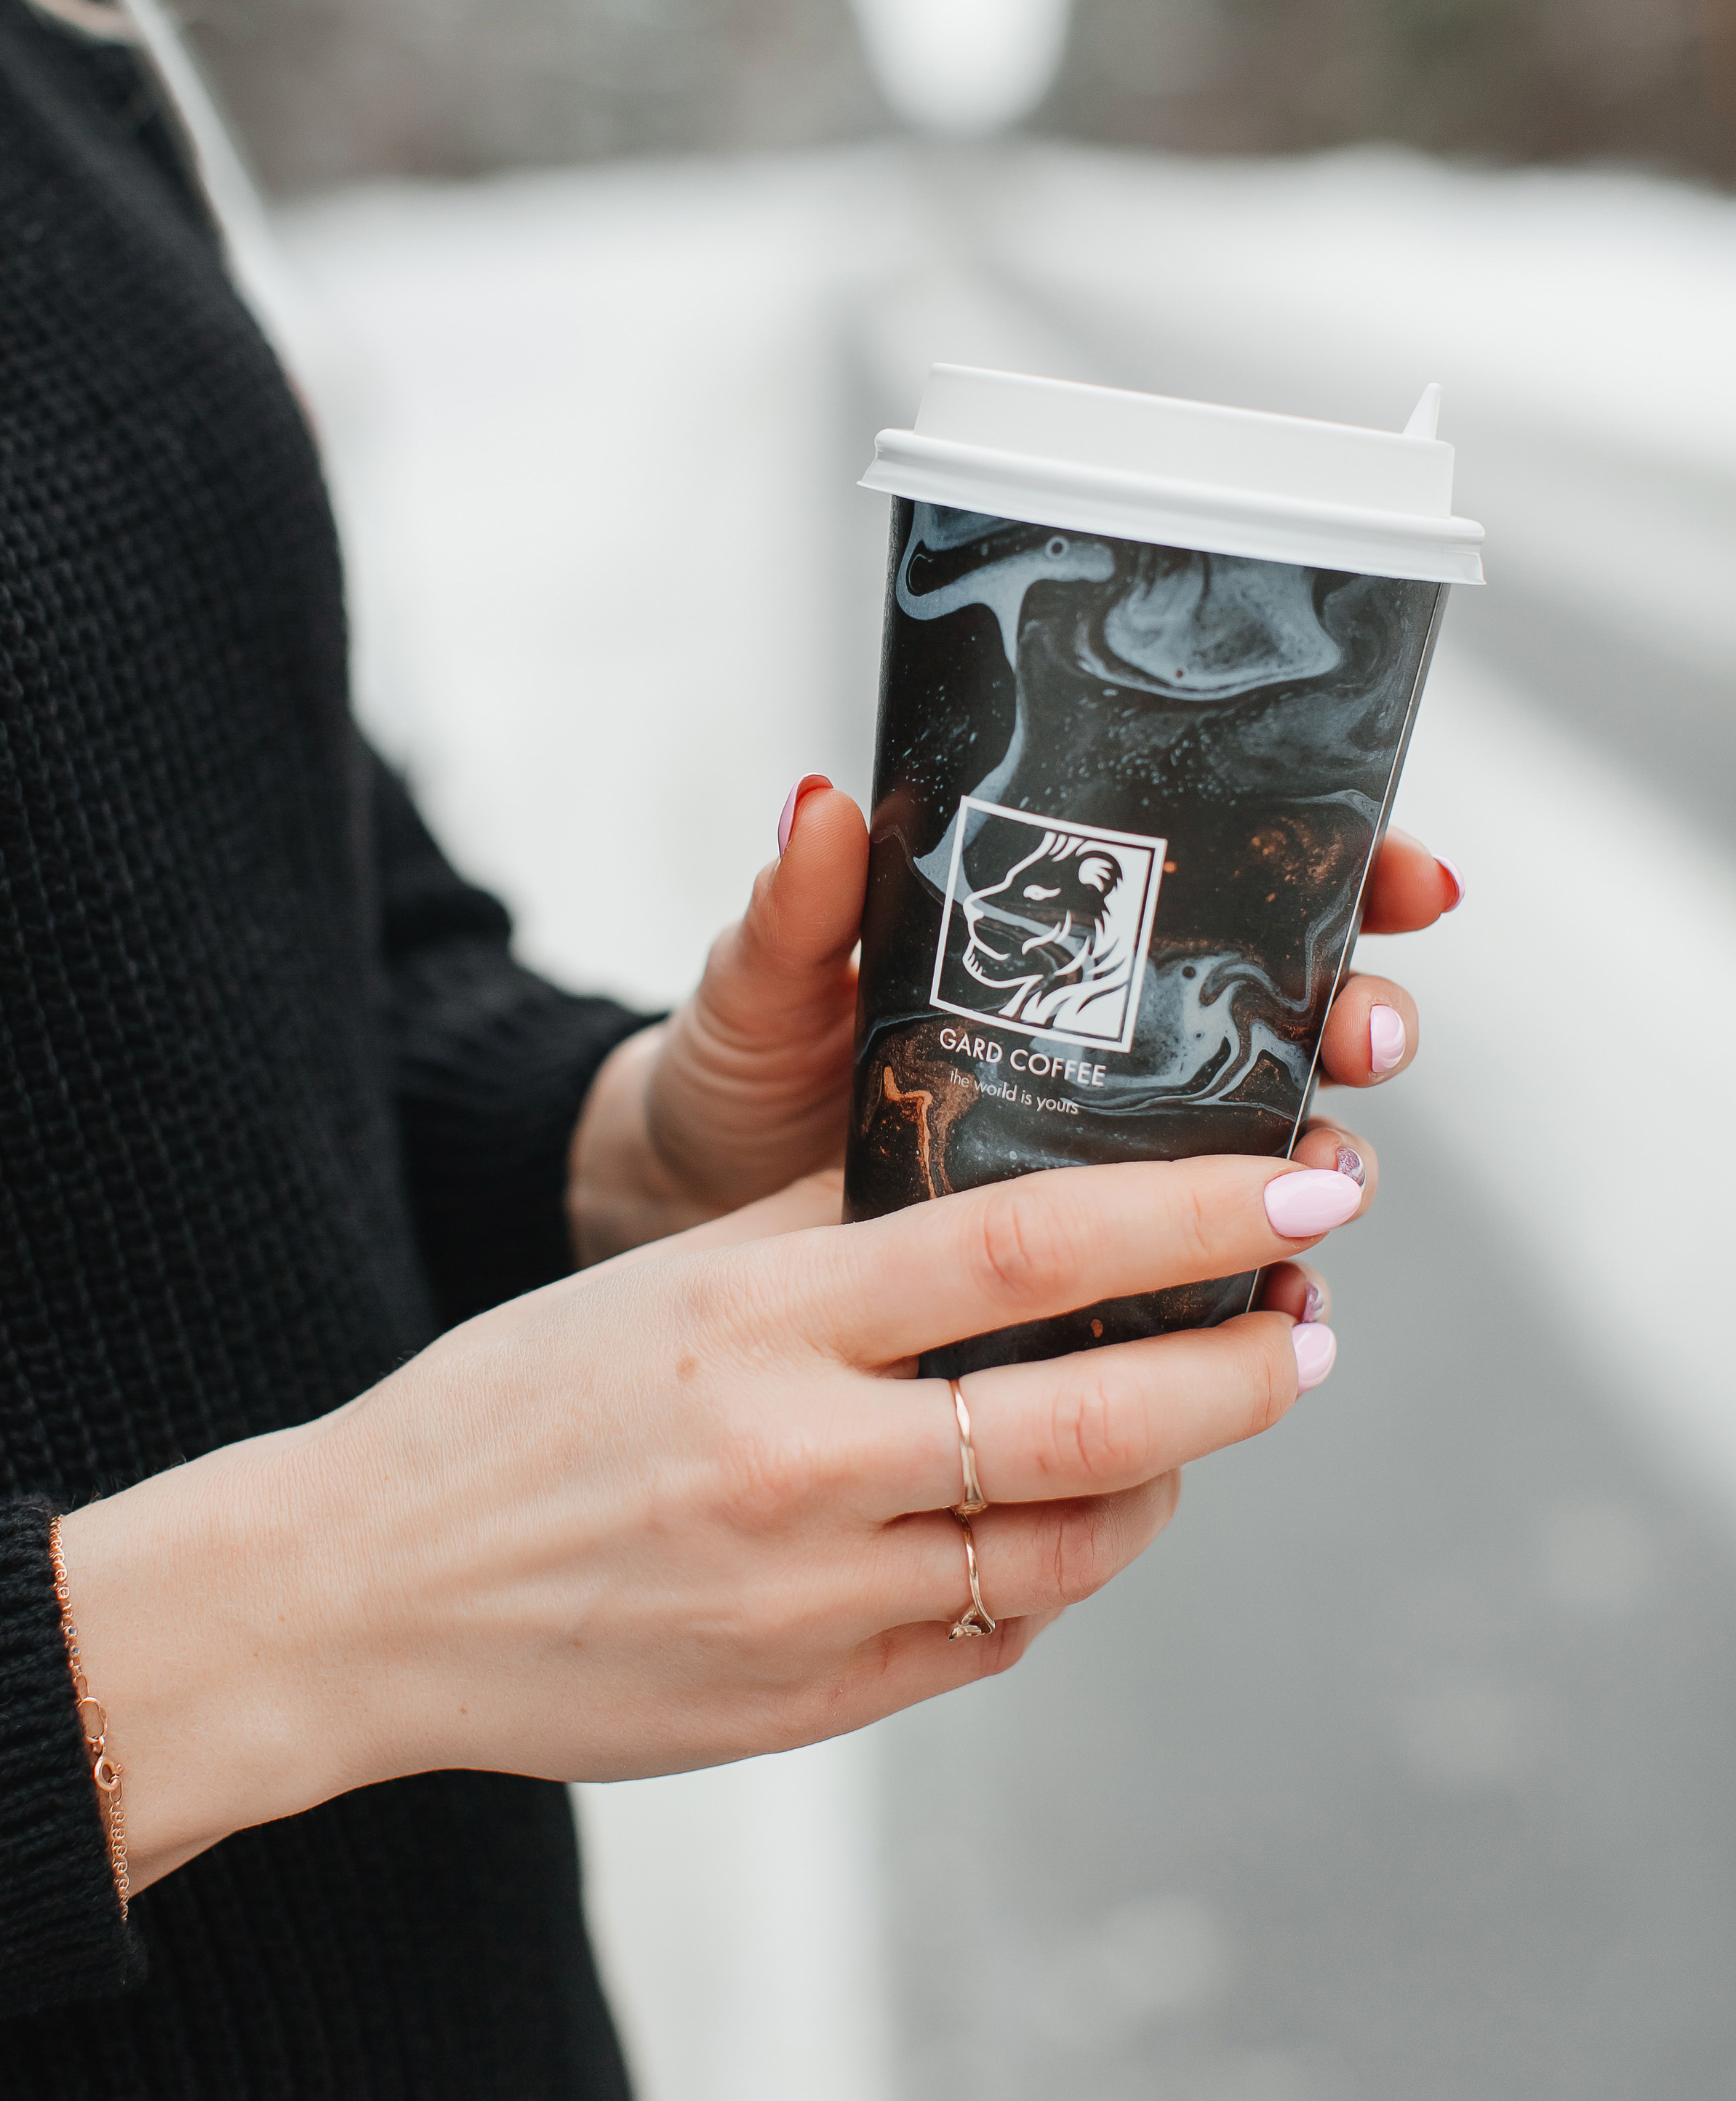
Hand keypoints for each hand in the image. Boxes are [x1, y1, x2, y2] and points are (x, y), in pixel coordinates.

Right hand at [56, 1127, 1376, 1892]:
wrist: (360, 1596)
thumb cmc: (511, 1407)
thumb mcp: (661, 1275)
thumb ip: (830, 1231)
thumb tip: (1015, 1184)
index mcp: (755, 1322)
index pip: (1022, 1247)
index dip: (1189, 1212)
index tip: (1308, 1183)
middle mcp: (794, 1466)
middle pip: (1091, 1420)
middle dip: (1238, 1370)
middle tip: (1308, 1326)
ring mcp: (806, 1607)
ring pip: (1066, 1554)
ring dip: (1163, 1485)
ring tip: (1192, 1424)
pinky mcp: (805, 1708)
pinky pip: (985, 1641)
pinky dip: (1047, 1577)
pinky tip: (1052, 1524)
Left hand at [568, 785, 1460, 1258]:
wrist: (691, 1210)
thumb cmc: (739, 1067)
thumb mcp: (763, 983)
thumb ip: (799, 907)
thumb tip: (822, 797)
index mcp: (1068, 937)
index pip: (1243, 876)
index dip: (1353, 866)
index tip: (1409, 877)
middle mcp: (1116, 1034)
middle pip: (1297, 1005)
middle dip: (1366, 1012)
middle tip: (1367, 1036)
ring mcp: (1113, 1152)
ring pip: (1274, 1140)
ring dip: (1329, 1155)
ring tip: (1330, 1184)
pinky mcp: (1089, 1266)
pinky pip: (1204, 1270)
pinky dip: (1258, 1285)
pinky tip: (1279, 1303)